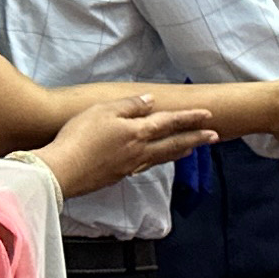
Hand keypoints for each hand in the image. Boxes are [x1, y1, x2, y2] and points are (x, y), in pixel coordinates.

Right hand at [33, 94, 217, 195]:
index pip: (170, 122)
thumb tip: (150, 102)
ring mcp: (129, 165)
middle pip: (173, 143)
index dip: (190, 118)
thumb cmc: (80, 137)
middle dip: (196, 138)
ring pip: (162, 157)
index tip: (209, 116)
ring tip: (192, 149)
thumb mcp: (103, 111)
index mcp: (138, 132)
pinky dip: (158, 161)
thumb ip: (129, 106)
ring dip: (180, 151)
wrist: (63, 171)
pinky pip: (145, 166)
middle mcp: (139, 150)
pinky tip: (155, 160)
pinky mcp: (117, 175)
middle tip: (215, 137)